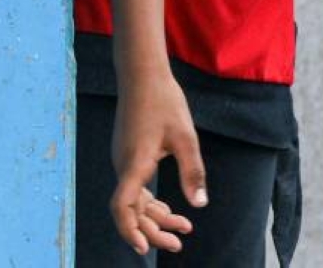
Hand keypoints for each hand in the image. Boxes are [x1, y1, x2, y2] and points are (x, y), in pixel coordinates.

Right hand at [110, 70, 206, 254]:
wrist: (142, 73)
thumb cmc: (164, 101)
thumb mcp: (185, 137)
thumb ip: (192, 171)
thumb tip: (199, 205)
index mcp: (134, 164)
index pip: (122, 207)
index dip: (130, 231)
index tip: (144, 249)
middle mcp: (123, 165)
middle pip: (131, 210)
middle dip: (153, 231)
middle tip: (179, 243)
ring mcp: (123, 159)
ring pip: (134, 199)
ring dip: (155, 216)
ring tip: (182, 227)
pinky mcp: (127, 153)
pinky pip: (134, 187)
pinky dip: (149, 201)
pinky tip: (167, 205)